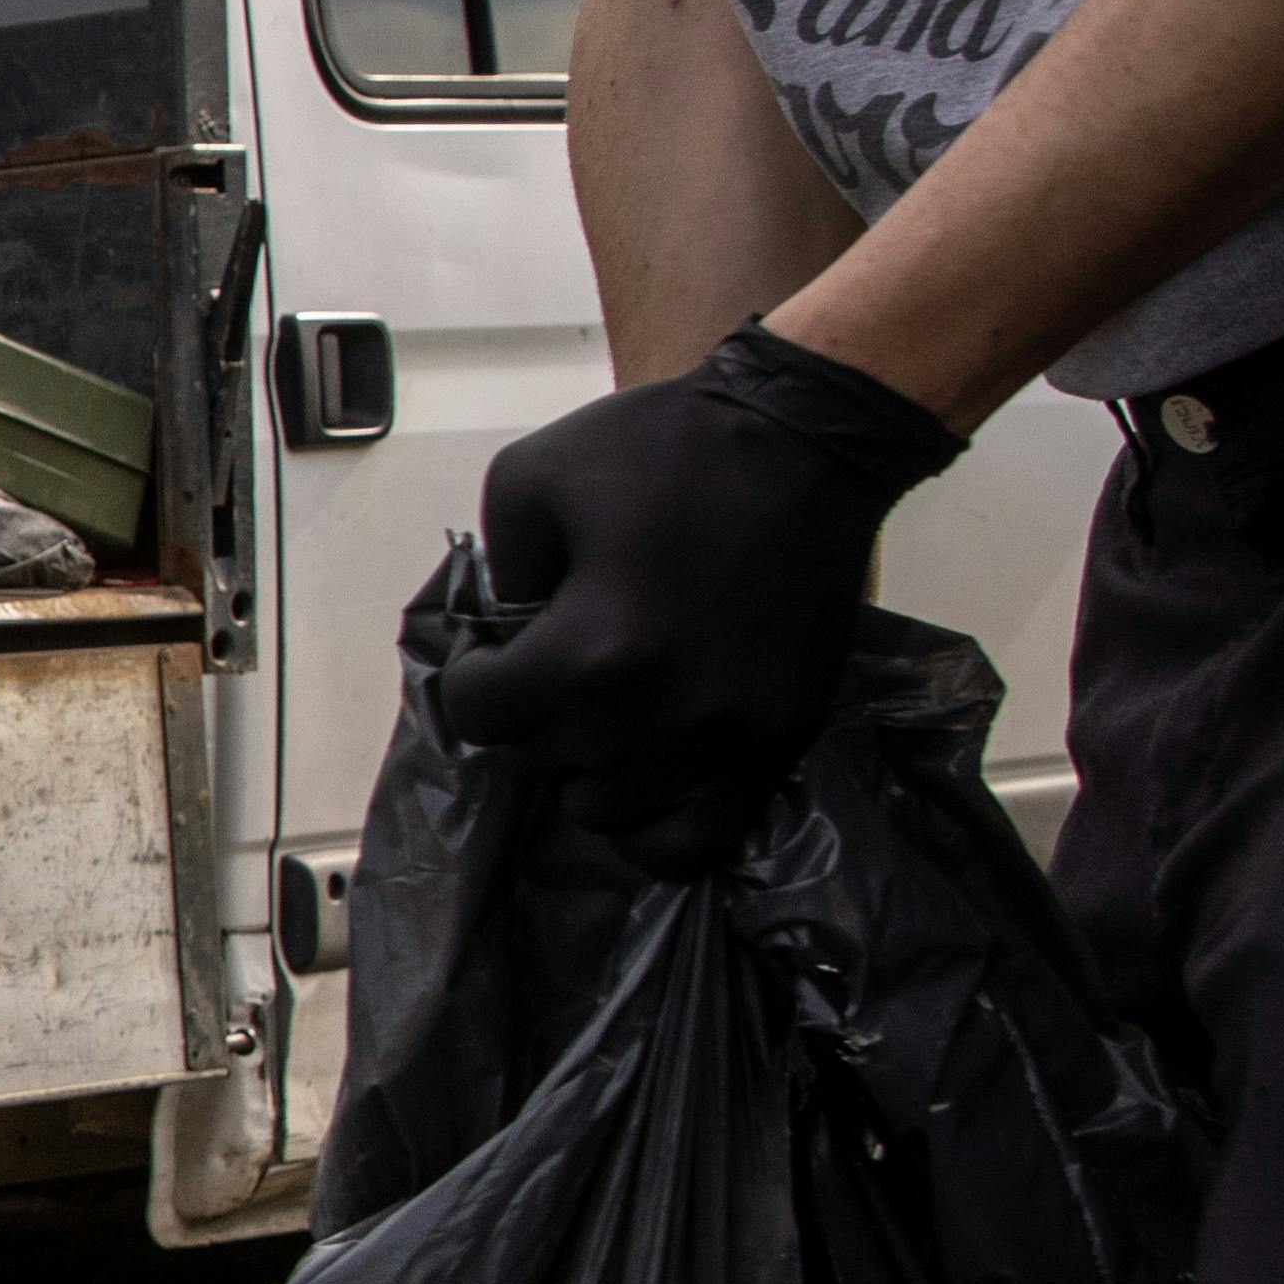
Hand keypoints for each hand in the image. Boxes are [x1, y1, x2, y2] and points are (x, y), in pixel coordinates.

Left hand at [431, 327, 968, 874]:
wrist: (808, 439)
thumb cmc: (669, 446)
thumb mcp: (531, 478)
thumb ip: (496, 572)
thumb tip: (501, 641)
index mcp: (588, 648)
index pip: (480, 715)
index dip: (475, 675)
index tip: (497, 646)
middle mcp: (654, 712)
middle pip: (540, 760)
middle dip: (531, 714)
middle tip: (556, 666)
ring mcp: (724, 737)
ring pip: (604, 807)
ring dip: (586, 766)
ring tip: (602, 711)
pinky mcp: (778, 742)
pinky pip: (695, 845)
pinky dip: (652, 831)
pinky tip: (642, 781)